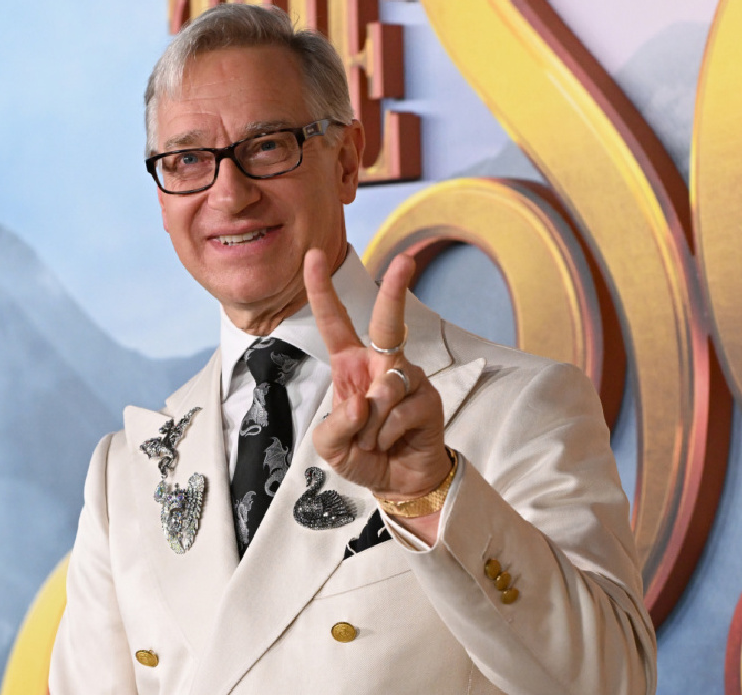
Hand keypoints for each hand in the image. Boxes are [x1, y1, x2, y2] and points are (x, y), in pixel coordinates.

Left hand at [303, 249, 450, 504]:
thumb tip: (363, 401)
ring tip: (373, 441)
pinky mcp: (427, 400)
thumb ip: (335, 424)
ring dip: (370, 425)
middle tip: (406, 260)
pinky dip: (386, 435)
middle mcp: (381, 364)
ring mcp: (407, 380)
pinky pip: (399, 412)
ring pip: (385, 388)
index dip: (322, 290)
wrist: (397, 483)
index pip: (334, 322)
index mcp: (350, 365)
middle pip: (388, 321)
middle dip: (396, 289)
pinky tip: (391, 442)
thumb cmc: (361, 455)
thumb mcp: (329, 445)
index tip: (314, 256)